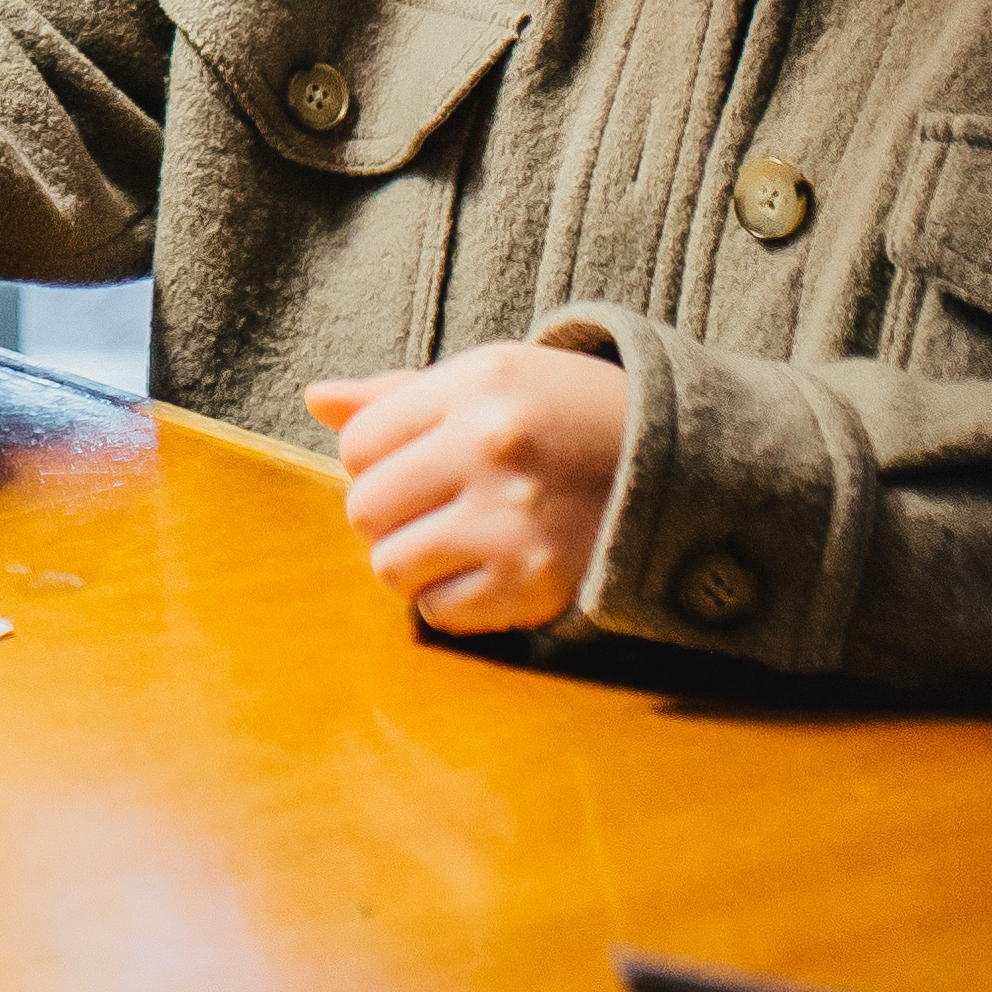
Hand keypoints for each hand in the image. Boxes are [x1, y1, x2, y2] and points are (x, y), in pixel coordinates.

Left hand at [304, 342, 628, 634]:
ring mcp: (515, 521)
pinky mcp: (536, 583)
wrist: (676, 465)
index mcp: (477, 388)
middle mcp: (493, 450)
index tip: (415, 460)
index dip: (374, 459)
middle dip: (387, 513)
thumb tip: (316, 399)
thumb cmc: (562, 415)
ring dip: (411, 561)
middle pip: (365, 508)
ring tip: (454, 539)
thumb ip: (398, 395)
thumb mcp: (490, 379)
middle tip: (433, 505)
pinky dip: (450, 600)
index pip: (358, 444)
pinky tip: (486, 569)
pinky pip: (438, 612)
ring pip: (390, 566)